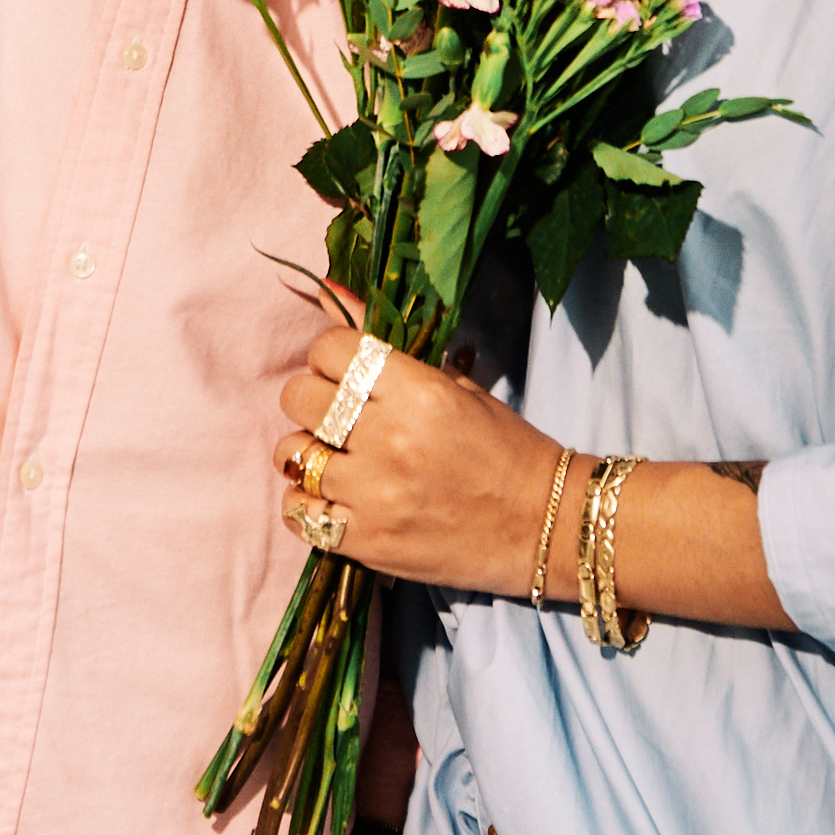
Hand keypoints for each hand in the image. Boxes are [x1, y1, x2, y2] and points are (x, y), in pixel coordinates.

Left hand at [275, 325, 562, 595]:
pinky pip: (298, 513)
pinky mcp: (367, 543)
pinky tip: (330, 498)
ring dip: (307, 452)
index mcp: (418, 391)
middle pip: (299, 397)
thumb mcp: (456, 386)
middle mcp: (389, 439)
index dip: (331, 355)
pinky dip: (304, 503)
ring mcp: (373, 495)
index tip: (345, 370)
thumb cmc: (506, 448)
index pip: (331, 350)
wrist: (543, 525)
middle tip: (336, 414)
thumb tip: (326, 292)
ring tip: (335, 458)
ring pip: (291, 456)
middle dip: (312, 398)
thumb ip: (386, 345)